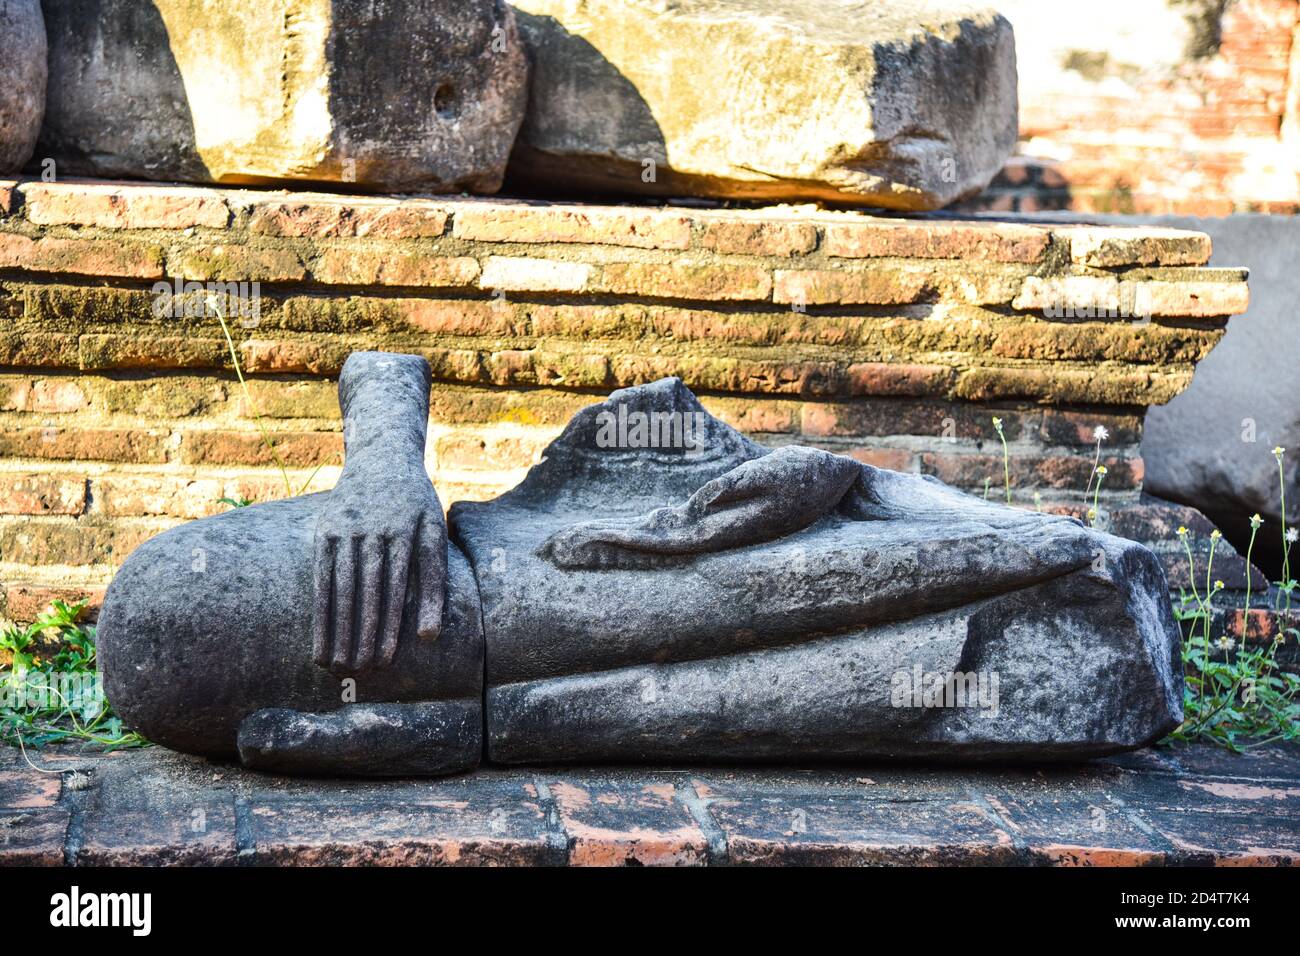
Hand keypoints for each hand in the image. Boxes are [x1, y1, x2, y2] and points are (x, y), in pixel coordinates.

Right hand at [310, 472, 445, 675]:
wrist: (382, 456)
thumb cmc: (416, 504)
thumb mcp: (435, 532)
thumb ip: (435, 582)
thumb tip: (430, 637)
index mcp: (406, 530)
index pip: (396, 586)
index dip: (389, 624)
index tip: (386, 658)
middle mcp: (373, 530)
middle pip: (366, 591)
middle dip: (362, 633)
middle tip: (361, 671)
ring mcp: (345, 530)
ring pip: (341, 588)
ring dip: (338, 629)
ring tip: (338, 666)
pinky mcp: (324, 532)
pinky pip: (320, 579)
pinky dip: (319, 614)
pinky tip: (319, 643)